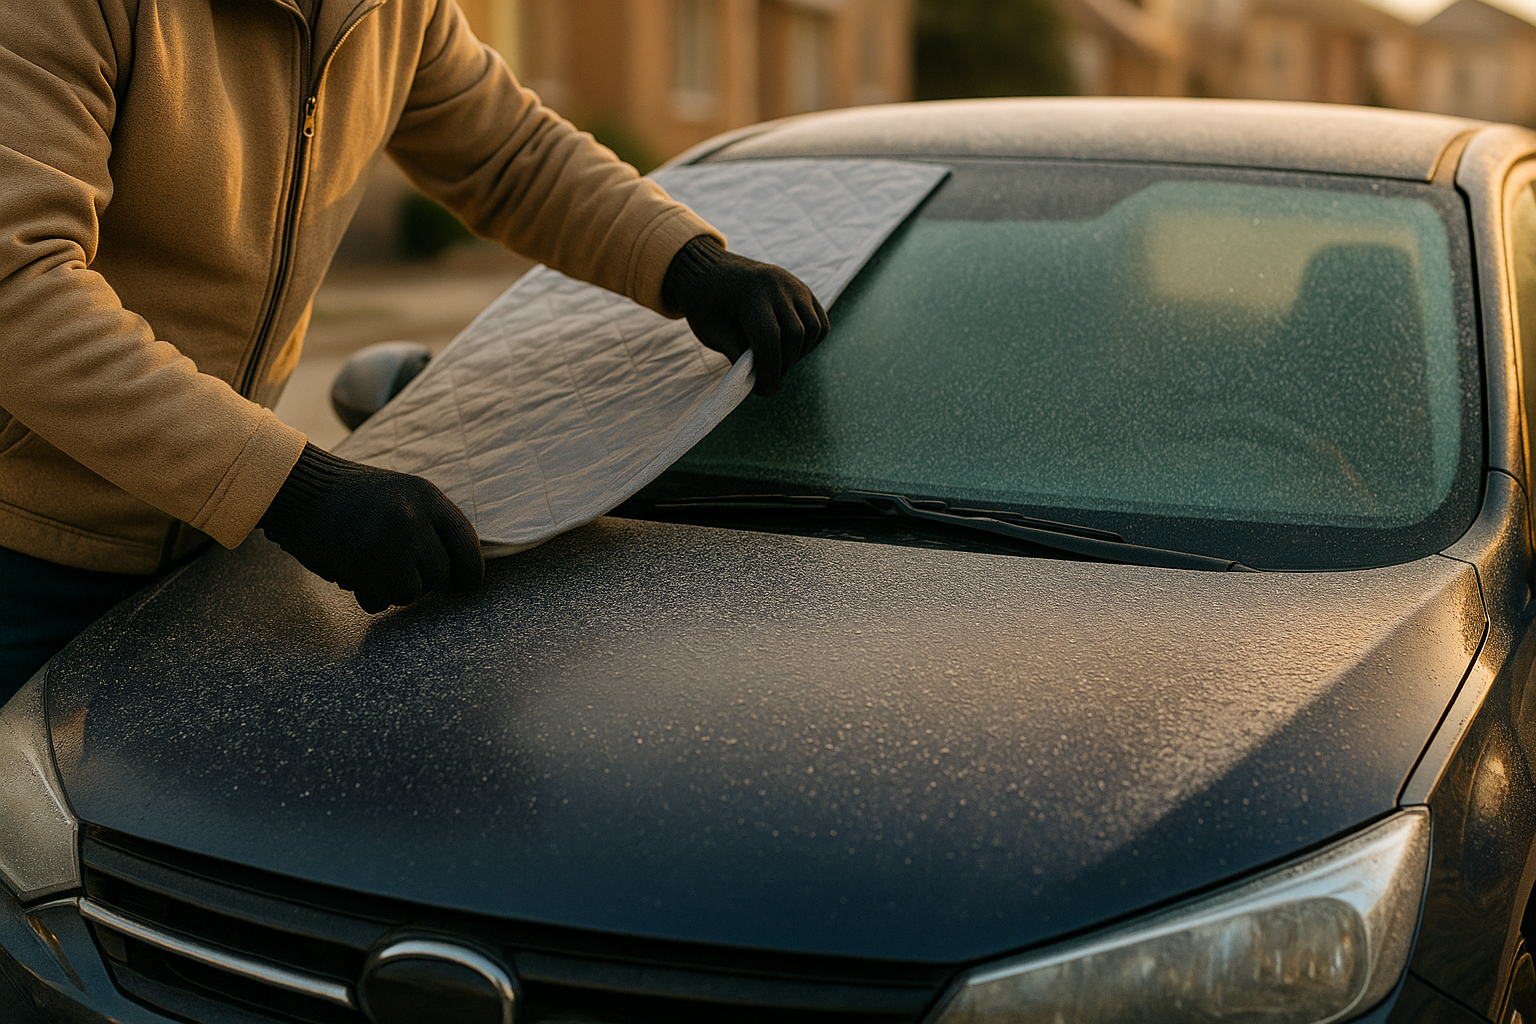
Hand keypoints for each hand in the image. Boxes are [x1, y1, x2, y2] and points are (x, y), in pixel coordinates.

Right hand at [259, 444, 483, 612]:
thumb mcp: (402, 494)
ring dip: (393, 589)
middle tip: (396, 568)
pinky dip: (369, 596)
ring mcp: (384, 543)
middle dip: (421, 579)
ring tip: (372, 565)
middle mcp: (411, 519)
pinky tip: (356, 574)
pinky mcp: (358, 566)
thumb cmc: (355, 497)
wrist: (300, 490)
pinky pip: (379, 602)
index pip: (466, 542)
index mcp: (427, 497)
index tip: (467, 587)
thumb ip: (432, 524)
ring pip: (410, 593)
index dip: (471, 571)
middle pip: (438, 574)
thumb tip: (461, 570)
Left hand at [661, 236, 829, 395]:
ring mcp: (794, 285)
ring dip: (799, 354)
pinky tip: (790, 349)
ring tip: (777, 361)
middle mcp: (777, 285)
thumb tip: (762, 380)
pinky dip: (811, 342)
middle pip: (794, 336)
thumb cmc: (706, 304)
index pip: (770, 339)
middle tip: (767, 379)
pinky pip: (820, 322)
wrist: (709, 271)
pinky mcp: (803, 290)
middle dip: (783, 366)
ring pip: (813, 330)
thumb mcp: (713, 332)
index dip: (769, 371)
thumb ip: (739, 355)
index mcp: (749, 293)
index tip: (763, 390)